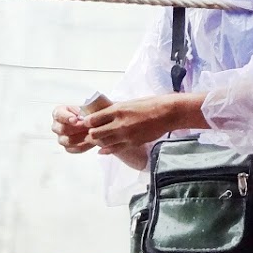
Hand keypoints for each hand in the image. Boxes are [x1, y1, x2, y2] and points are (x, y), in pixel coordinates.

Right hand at [52, 104, 95, 153]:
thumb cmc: (91, 110)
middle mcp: (57, 126)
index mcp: (58, 113)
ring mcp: (61, 138)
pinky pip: (74, 149)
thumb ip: (86, 106)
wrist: (96, 122)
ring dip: (82, 137)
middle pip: (62, 129)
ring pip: (68, 141)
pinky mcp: (68, 148)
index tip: (75, 119)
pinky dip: (85, 145)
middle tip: (89, 126)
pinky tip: (93, 141)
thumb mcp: (90, 104)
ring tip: (93, 133)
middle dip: (78, 128)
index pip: (58, 115)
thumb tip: (83, 114)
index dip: (66, 117)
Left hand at [86, 94, 201, 152]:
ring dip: (98, 141)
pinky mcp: (132, 143)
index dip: (86, 122)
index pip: (93, 119)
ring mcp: (125, 135)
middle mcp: (119, 123)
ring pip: (103, 143)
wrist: (167, 113)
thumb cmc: (149, 104)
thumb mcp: (129, 103)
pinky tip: (103, 149)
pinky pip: (114, 149)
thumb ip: (115, 110)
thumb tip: (103, 115)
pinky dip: (106, 149)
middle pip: (95, 133)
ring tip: (97, 140)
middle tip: (90, 133)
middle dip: (90, 133)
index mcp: (117, 110)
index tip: (86, 122)